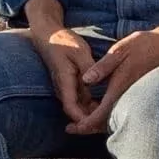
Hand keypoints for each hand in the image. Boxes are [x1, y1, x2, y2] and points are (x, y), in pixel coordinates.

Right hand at [21, 0, 100, 129]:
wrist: (48, 35)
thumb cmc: (64, 42)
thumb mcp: (80, 52)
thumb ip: (89, 69)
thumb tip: (97, 85)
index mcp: (64, 82)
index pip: (71, 107)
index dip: (83, 119)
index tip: (97, 124)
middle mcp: (63, 88)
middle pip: (75, 112)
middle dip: (89, 120)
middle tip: (109, 124)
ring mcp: (65, 87)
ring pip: (78, 107)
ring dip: (90, 113)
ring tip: (110, 117)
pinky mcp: (69, 84)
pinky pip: (79, 99)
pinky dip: (90, 104)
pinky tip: (104, 104)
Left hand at [68, 17, 158, 135]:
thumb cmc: (144, 45)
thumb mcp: (120, 50)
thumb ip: (102, 66)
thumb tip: (85, 80)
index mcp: (120, 87)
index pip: (99, 115)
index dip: (84, 124)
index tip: (71, 127)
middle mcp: (128, 97)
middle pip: (105, 122)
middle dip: (87, 127)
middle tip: (71, 128)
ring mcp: (134, 98)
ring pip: (113, 118)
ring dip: (97, 122)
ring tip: (81, 120)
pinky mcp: (138, 95)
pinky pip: (121, 111)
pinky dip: (107, 114)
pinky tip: (98, 108)